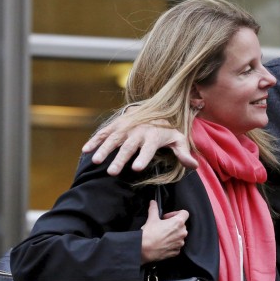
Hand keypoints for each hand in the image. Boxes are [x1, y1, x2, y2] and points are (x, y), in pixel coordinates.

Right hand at [82, 116, 196, 175]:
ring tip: (96, 162)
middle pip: (128, 147)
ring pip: (113, 139)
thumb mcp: (178, 139)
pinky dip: (95, 140)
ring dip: (104, 150)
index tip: (136, 168)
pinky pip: (104, 133)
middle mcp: (138, 131)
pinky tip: (85, 151)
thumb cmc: (167, 130)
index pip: (149, 148)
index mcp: (154, 136)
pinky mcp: (116, 125)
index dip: (143, 158)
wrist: (154, 108)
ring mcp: (126, 127)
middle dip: (120, 159)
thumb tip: (194, 166)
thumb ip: (183, 153)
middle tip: (112, 172)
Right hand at [140, 200, 188, 263]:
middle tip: (164, 225)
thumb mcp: (151, 219)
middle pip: (182, 225)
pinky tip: (163, 243)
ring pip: (180, 235)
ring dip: (173, 234)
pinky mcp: (176, 252)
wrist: (143, 250)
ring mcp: (180, 243)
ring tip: (163, 235)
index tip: (168, 217)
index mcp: (178, 223)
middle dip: (174, 224)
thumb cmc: (148, 234)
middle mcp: (182, 233)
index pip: (185, 213)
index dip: (176, 213)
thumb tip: (153, 203)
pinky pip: (177, 245)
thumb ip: (154, 209)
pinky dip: (172, 244)